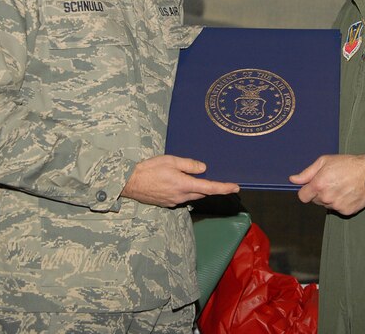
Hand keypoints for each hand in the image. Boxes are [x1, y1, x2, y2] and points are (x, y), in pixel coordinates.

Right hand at [121, 155, 239, 207]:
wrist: (129, 183)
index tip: (235, 188)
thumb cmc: (149, 169)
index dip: (224, 188)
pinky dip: (184, 191)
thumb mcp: (171, 160)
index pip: (209, 188)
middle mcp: (181, 196)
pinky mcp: (166, 203)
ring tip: (189, 177)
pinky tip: (175, 182)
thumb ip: (189, 165)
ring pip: (191, 196)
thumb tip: (203, 169)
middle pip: (202, 193)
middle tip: (214, 178)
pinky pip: (181, 198)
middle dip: (209, 187)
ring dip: (196, 189)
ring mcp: (173, 202)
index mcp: (184, 185)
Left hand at [289, 154, 364, 215]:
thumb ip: (306, 173)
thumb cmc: (346, 164)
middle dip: (319, 193)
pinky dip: (341, 202)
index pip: (303, 197)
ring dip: (330, 198)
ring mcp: (337, 206)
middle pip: (315, 201)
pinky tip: (347, 192)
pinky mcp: (347, 211)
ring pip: (327, 205)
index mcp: (319, 185)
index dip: (306, 191)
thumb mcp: (324, 161)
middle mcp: (327, 198)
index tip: (312, 186)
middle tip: (330, 182)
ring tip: (340, 186)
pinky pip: (338, 209)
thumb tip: (293, 180)